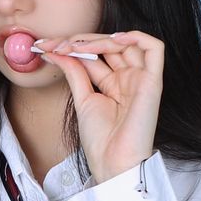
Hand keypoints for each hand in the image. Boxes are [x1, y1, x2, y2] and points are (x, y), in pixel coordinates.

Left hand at [39, 30, 163, 183]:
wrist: (112, 163)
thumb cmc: (101, 141)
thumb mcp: (82, 99)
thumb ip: (74, 73)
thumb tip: (55, 51)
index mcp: (114, 84)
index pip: (94, 54)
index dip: (71, 46)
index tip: (46, 47)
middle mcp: (129, 79)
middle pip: (108, 46)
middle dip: (79, 41)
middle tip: (55, 45)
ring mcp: (141, 79)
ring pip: (127, 42)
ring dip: (99, 39)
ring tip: (74, 46)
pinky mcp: (153, 82)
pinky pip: (154, 48)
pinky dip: (135, 36)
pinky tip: (111, 40)